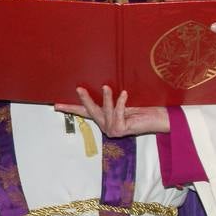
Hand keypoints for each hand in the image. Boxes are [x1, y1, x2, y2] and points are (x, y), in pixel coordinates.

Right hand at [55, 86, 171, 136]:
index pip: (84, 112)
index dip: (70, 108)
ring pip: (105, 111)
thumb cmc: (144, 109)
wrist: (159, 119)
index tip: (56, 106)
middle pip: (91, 112)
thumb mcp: (124, 102)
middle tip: (79, 88)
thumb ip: (111, 100)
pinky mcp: (121, 130)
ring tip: (106, 87)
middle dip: (84, 100)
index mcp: (105, 120)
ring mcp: (113, 130)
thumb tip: (100, 85)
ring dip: (106, 99)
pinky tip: (123, 93)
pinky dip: (120, 102)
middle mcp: (107, 127)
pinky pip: (118, 112)